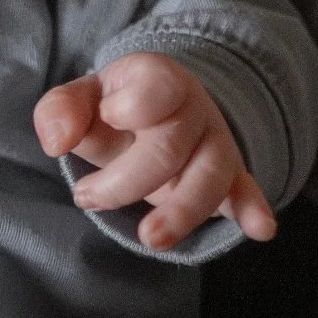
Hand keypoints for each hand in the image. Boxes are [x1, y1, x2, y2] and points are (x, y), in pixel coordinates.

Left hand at [33, 52, 276, 249]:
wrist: (149, 111)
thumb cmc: (111, 107)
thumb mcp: (81, 99)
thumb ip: (60, 110)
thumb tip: (57, 142)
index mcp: (158, 80)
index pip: (157, 89)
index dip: (130, 108)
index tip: (106, 116)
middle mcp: (194, 109)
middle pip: (169, 149)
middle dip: (124, 182)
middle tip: (85, 196)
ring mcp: (214, 142)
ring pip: (210, 175)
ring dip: (182, 210)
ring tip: (150, 238)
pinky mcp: (227, 175)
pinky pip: (244, 191)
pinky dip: (252, 209)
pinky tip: (261, 229)